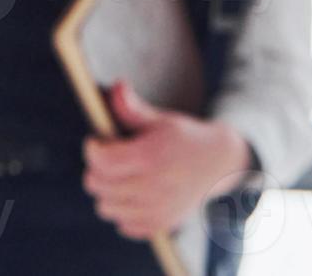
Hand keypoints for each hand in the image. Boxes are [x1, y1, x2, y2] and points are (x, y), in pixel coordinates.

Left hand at [82, 80, 252, 240]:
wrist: (219, 164)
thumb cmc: (184, 138)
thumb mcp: (160, 120)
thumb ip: (132, 107)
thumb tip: (116, 85)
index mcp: (152, 156)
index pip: (102, 161)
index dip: (92, 149)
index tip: (96, 141)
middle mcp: (154, 186)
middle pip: (98, 185)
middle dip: (96, 169)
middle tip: (108, 158)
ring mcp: (158, 209)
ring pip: (105, 207)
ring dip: (106, 192)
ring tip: (119, 176)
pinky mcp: (161, 224)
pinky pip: (123, 225)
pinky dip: (122, 211)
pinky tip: (133, 194)